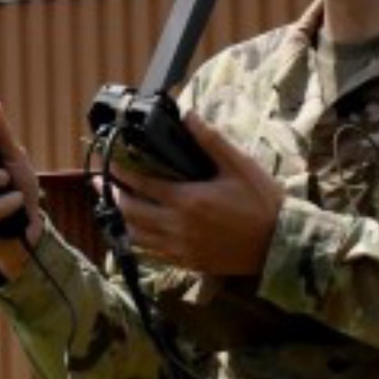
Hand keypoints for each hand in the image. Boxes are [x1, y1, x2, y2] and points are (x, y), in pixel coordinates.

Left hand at [106, 112, 282, 277]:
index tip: (108, 162)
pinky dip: (137, 240)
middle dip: (111, 195)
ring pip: (137, 236)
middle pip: (130, 212)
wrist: (280, 245)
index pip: (142, 184)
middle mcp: (178, 227)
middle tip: (98, 183)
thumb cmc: (263, 203)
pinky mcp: (188, 262)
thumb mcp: (239, 166)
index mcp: (188, 201)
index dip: (120, 173)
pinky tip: (134, 231)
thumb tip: (188, 115)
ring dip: (120, 219)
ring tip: (110, 205)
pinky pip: (152, 253)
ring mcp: (181, 248)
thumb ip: (211, 140)